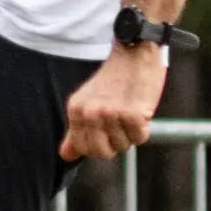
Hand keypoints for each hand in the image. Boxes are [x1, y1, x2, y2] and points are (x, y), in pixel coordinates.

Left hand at [59, 44, 167, 160]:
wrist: (134, 54)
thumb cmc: (115, 79)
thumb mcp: (88, 103)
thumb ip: (77, 131)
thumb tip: (66, 156)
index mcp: (76, 110)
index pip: (84, 149)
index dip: (101, 145)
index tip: (108, 131)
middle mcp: (91, 113)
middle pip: (103, 152)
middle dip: (116, 143)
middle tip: (120, 124)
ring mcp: (111, 114)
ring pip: (124, 145)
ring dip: (132, 133)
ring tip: (130, 110)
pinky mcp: (132, 114)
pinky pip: (140, 137)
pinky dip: (144, 127)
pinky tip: (140, 109)